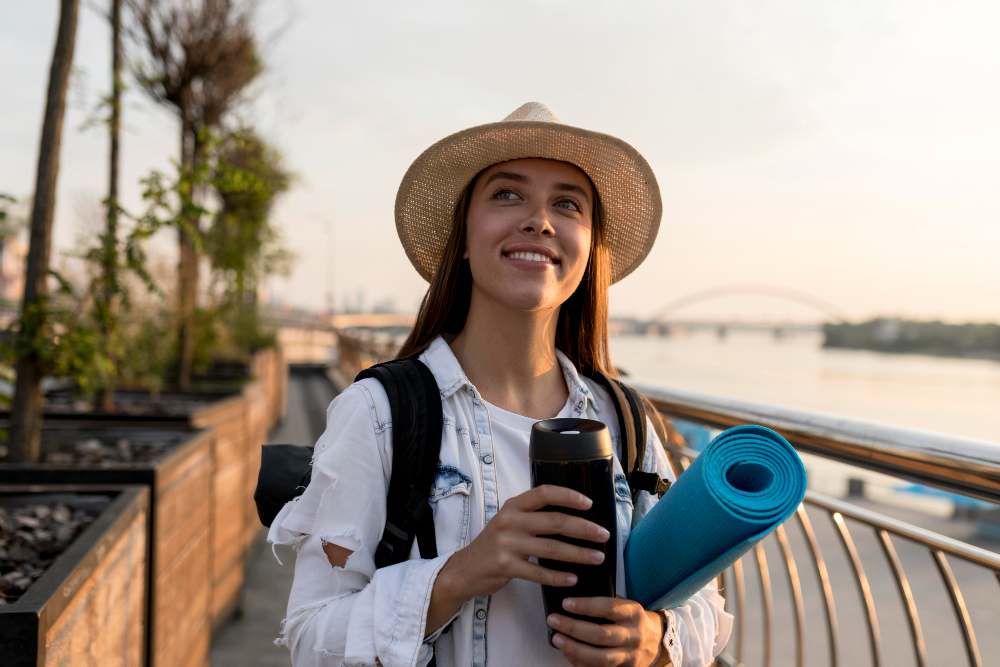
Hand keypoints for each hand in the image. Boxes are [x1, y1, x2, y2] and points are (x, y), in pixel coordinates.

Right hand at [431, 485, 609, 612]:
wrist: (464, 569)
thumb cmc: (494, 544)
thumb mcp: (508, 521)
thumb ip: (532, 515)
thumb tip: (571, 514)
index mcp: (513, 506)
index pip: (545, 493)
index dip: (569, 496)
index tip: (589, 504)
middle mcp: (510, 521)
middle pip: (555, 521)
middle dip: (584, 528)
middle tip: (604, 535)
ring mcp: (507, 544)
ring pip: (552, 548)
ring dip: (579, 554)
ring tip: (597, 557)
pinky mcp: (506, 566)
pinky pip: (539, 572)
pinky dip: (558, 576)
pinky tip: (573, 579)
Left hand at [547, 597, 667, 665]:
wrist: (657, 643)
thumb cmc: (633, 620)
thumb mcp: (627, 606)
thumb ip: (607, 603)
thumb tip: (575, 600)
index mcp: (633, 613)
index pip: (608, 608)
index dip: (586, 605)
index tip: (566, 603)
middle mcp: (633, 635)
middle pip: (601, 635)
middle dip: (573, 628)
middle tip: (553, 619)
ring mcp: (629, 655)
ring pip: (600, 657)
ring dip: (574, 648)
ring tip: (557, 638)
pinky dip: (580, 662)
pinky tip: (567, 652)